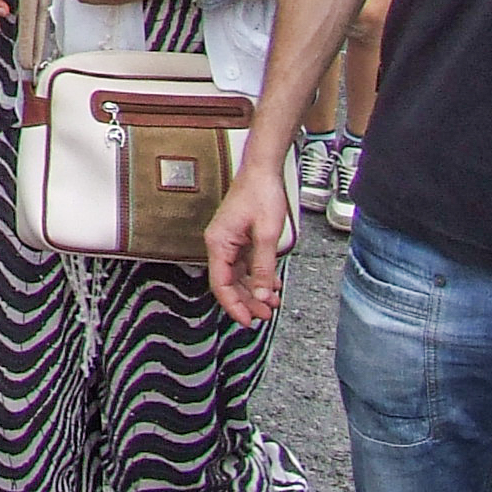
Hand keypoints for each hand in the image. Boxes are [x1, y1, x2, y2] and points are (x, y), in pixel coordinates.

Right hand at [205, 164, 290, 326]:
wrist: (262, 170)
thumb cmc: (260, 194)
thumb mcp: (266, 234)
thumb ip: (263, 267)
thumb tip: (262, 295)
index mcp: (218, 243)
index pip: (220, 284)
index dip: (233, 305)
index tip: (248, 320)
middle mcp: (219, 244)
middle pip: (228, 283)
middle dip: (247, 301)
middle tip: (266, 315)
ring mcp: (228, 241)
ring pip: (237, 276)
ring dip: (253, 291)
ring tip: (272, 304)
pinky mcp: (238, 238)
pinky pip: (244, 265)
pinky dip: (257, 277)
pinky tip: (272, 285)